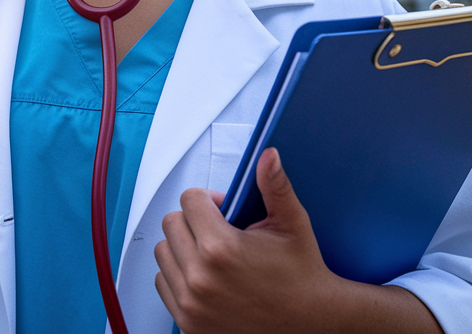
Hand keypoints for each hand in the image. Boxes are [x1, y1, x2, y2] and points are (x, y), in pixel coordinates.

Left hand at [153, 148, 342, 333]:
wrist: (309, 324)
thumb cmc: (301, 274)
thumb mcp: (292, 225)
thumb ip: (274, 186)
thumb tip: (268, 155)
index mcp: (221, 248)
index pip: (189, 199)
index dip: (208, 200)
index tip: (223, 211)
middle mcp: (200, 277)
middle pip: (171, 223)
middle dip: (193, 221)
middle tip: (218, 231)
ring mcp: (191, 302)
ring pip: (163, 251)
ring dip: (182, 247)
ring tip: (212, 254)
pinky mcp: (186, 321)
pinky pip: (162, 281)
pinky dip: (178, 274)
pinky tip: (205, 275)